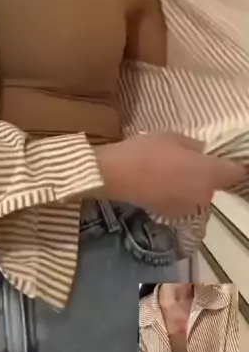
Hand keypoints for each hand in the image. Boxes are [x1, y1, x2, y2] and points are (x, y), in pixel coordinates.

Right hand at [95, 131, 245, 217]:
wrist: (116, 175)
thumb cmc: (146, 150)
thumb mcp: (172, 137)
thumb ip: (194, 145)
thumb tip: (200, 152)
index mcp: (209, 173)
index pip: (235, 172)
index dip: (232, 165)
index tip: (223, 158)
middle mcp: (204, 195)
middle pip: (214, 183)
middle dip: (205, 173)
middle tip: (186, 159)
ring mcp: (188, 207)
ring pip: (197, 192)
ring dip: (190, 184)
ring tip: (168, 170)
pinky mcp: (170, 214)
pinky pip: (181, 200)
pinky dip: (175, 193)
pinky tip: (158, 182)